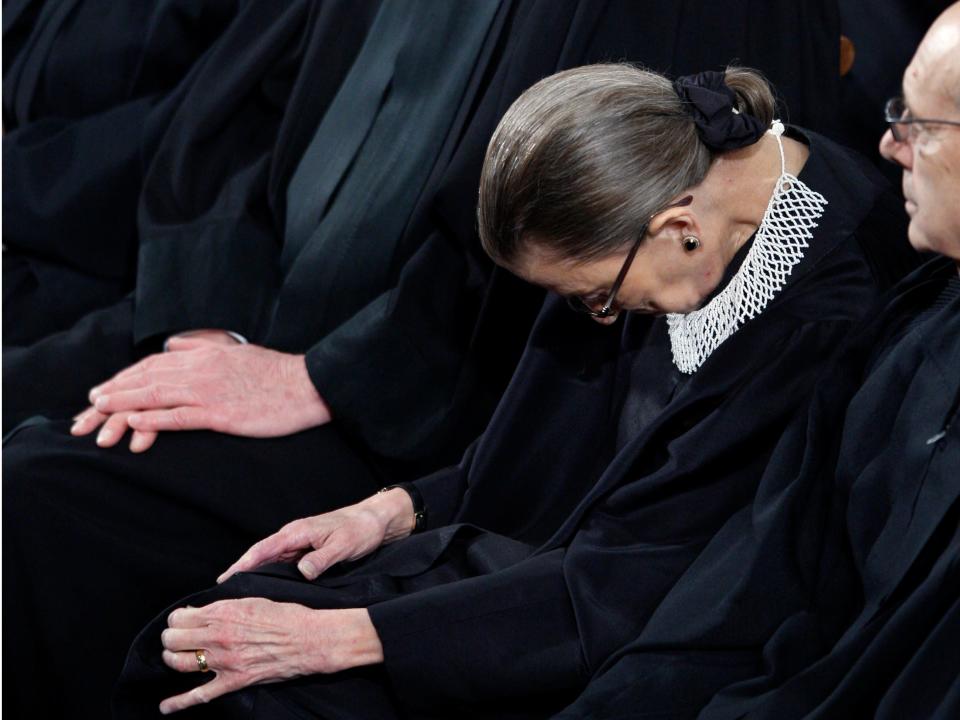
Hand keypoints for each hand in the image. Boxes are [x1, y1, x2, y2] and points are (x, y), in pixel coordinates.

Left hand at [70, 335, 330, 451]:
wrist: (307, 386)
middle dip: (112, 395)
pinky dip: (154, 419)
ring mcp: (210, 391)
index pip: (151, 366)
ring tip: (97, 415)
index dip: (122, 380)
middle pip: (145, 380)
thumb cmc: (274, 373)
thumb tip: (174, 344)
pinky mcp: (222, 413)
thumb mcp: (235, 351)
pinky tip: (133, 424)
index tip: (100, 393)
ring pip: (155, 396)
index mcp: (202, 355)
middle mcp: (200, 369)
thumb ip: (202, 346)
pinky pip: (181, 416)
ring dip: (123, 405)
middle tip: (86, 410)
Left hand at [158, 599, 382, 713]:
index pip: (180, 617)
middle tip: (178, 639)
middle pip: (173, 640)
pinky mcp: (235, 680)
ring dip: (172, 661)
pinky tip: (166, 707)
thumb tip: (204, 612)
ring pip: (178, 664)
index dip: (178, 620)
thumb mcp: (252, 601)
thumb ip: (225, 607)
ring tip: (177, 658)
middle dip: (171, 639)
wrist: (310, 639)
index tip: (183, 621)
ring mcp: (225, 660)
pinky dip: (179, 703)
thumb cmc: (287, 616)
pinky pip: (199, 695)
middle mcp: (219, 636)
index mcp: (223, 612)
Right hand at [218, 488, 414, 582]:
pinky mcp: (307, 550)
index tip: (224, 580)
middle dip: (240, 572)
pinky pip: (283, 564)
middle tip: (221, 595)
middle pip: (260, 556)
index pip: (263, 550)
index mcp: (298, 532)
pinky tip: (266, 589)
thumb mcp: (343, 545)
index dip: (242, 565)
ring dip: (254, 575)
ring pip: (270, 561)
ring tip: (237, 597)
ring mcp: (299, 543)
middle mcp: (294, 536)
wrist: (376, 520)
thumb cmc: (361, 529)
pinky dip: (271, 574)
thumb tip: (302, 572)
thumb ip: (322, 559)